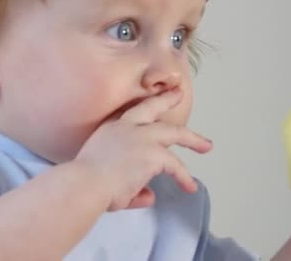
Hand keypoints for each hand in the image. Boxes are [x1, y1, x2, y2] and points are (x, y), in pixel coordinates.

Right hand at [75, 89, 212, 211]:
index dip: (144, 107)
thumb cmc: (86, 183)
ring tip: (206, 146)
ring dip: (192, 139)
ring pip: (174, 133)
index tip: (152, 100)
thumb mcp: (106, 177)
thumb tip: (150, 196)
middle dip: (167, 100)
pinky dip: (184, 177)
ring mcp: (141, 138)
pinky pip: (175, 165)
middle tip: (179, 94)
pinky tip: (189, 187)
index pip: (130, 113)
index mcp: (110, 129)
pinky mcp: (152, 153)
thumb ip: (132, 186)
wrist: (84, 184)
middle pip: (152, 109)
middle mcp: (126, 127)